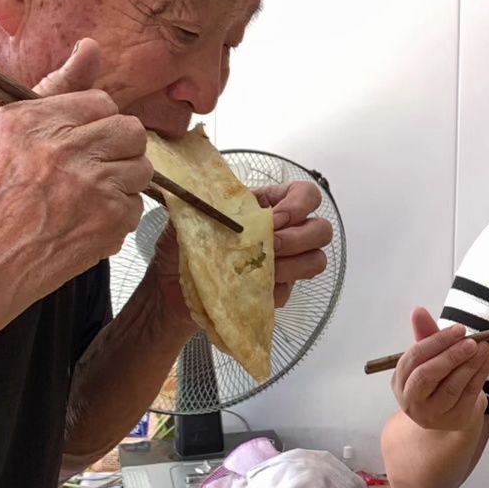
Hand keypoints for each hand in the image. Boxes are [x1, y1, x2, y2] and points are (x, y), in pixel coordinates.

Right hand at [0, 38, 148, 309]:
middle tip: (93, 169)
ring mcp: (91, 186)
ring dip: (122, 184)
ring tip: (86, 199)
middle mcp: (64, 147)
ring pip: (141, 170)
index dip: (96, 125)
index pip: (101, 103)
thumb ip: (54, 91)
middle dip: (119, 149)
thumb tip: (91, 47)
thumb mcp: (5, 135)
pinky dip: (116, 218)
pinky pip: (135, 208)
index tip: (82, 142)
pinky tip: (84, 224)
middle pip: (131, 132)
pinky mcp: (108, 222)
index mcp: (34, 120)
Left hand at [146, 177, 334, 327]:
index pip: (305, 195)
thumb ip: (207, 203)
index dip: (300, 204)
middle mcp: (282, 233)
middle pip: (322, 229)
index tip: (274, 219)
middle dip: (299, 238)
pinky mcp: (276, 292)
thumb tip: (212, 195)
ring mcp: (284, 264)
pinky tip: (249, 289)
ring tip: (264, 270)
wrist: (166, 290)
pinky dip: (273, 290)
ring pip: (316, 261)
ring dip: (294, 265)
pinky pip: (290, 291)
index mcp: (265, 207)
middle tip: (271, 247)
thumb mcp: (189, 217)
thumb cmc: (179, 249)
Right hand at [393, 307, 488, 430]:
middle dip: (451, 356)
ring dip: (471, 365)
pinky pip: (469, 394)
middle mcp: (411, 401)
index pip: (413, 359)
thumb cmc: (438, 380)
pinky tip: (488, 359)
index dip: (436, 342)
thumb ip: (426, 335)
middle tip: (472, 341)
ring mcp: (432, 414)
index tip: (458, 329)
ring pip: (451, 387)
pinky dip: (481, 374)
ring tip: (485, 347)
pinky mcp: (455, 420)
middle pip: (427, 376)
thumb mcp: (430, 357)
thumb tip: (418, 311)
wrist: (450, 412)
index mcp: (400, 382)